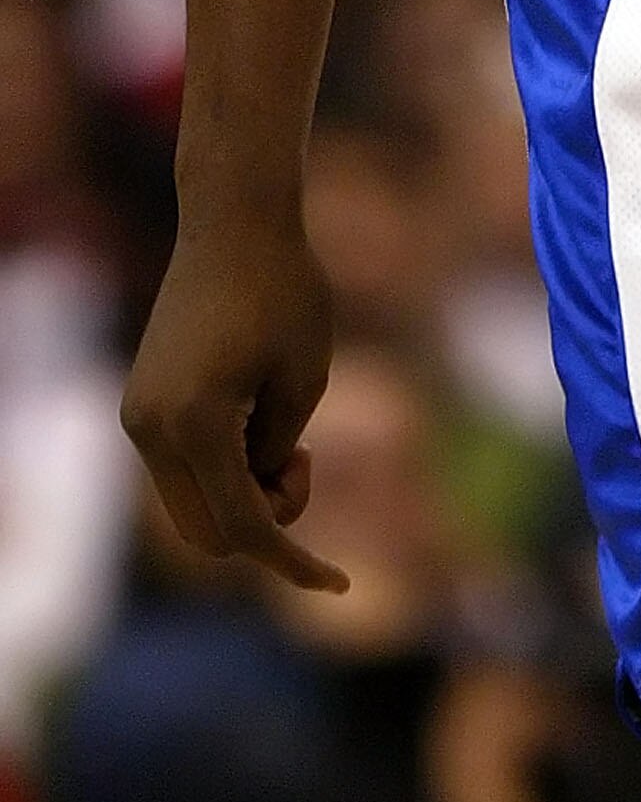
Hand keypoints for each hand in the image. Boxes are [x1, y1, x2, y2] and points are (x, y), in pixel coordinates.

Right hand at [122, 207, 348, 592]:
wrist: (234, 221)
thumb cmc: (287, 289)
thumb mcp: (306, 379)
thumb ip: (278, 453)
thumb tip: (254, 497)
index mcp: (196, 426)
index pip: (245, 527)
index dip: (294, 562)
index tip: (340, 580)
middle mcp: (152, 429)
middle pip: (207, 535)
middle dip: (265, 523)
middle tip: (304, 457)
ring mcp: (139, 418)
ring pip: (191, 506)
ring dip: (243, 496)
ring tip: (287, 433)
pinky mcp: (143, 404)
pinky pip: (181, 469)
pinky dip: (222, 469)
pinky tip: (257, 420)